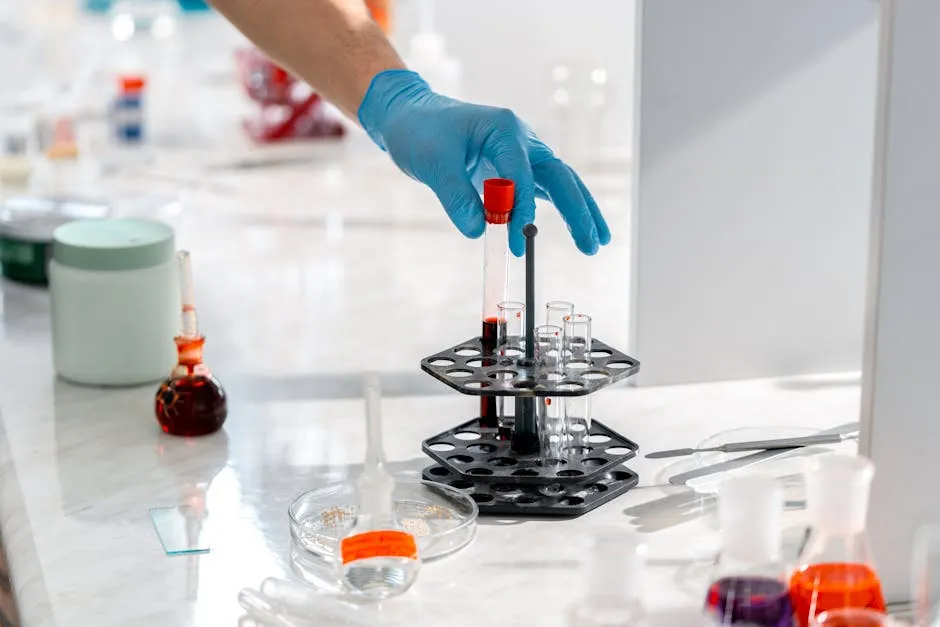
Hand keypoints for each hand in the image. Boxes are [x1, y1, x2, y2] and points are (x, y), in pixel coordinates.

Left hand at [357, 70, 610, 255]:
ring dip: (579, 212)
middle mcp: (521, 139)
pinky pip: (543, 190)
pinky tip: (576, 229)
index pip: (522, 174)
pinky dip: (560, 209)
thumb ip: (456, 197)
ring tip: (596, 242)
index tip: (516, 240)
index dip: (521, 209)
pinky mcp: (514, 168)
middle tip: (592, 244)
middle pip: (559, 177)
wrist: (410, 116)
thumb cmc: (421, 131)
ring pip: (560, 183)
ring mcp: (521, 153)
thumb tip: (478, 231)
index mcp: (504, 129)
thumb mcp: (433, 163)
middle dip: (577, 212)